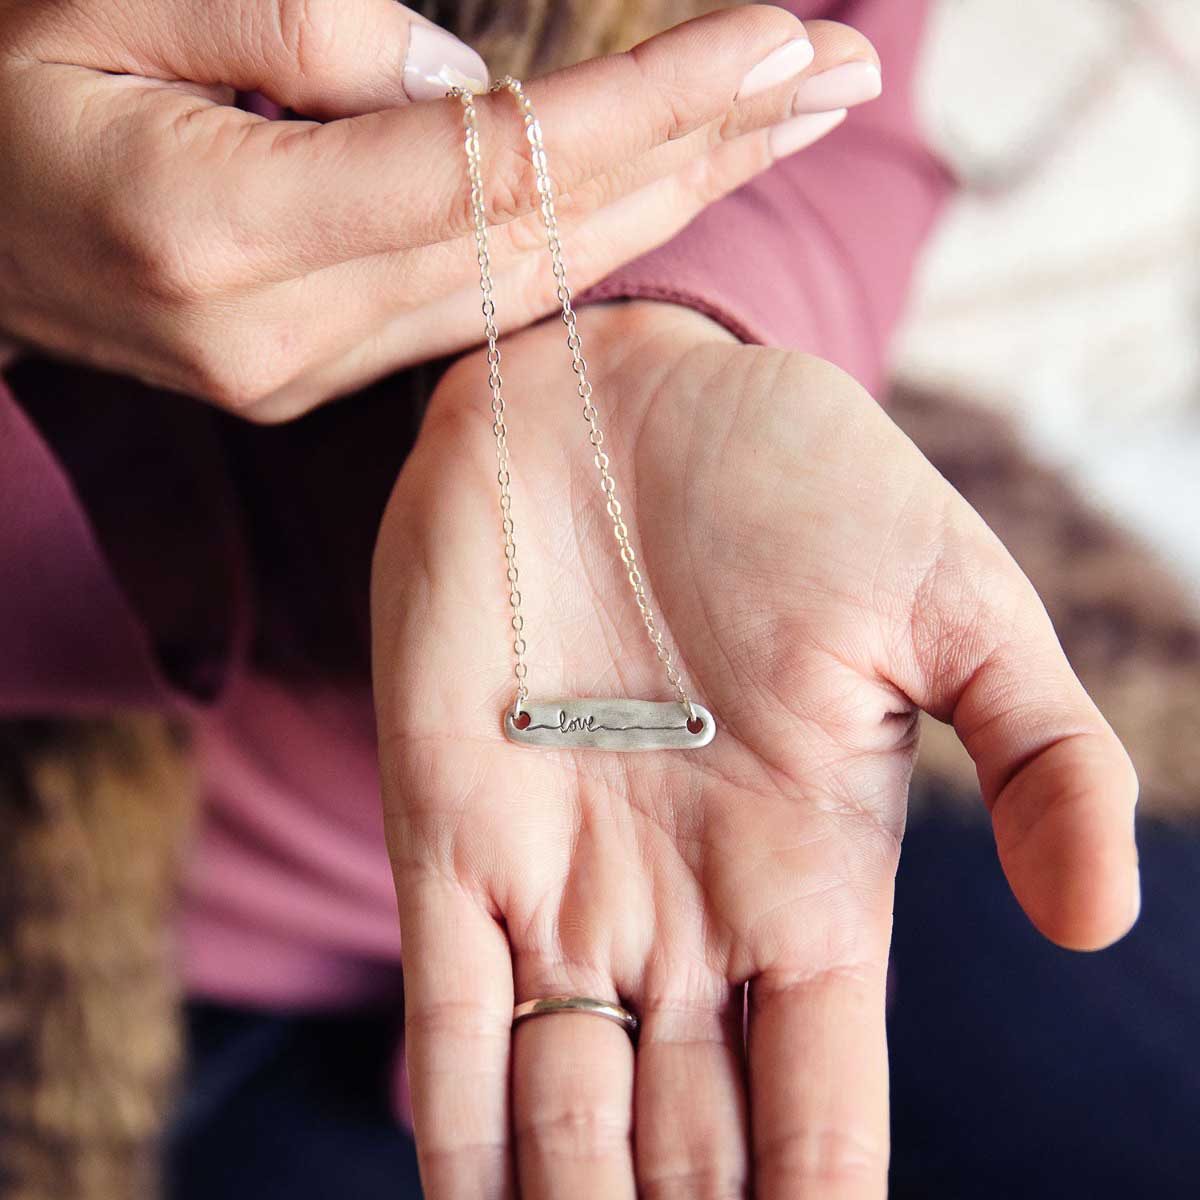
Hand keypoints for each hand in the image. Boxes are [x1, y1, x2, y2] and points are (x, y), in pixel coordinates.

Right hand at [0, 2, 876, 420]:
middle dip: (704, 150)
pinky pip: (480, 307)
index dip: (649, 102)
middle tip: (838, 76)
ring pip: (528, 285)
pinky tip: (664, 197)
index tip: (780, 40)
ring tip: (785, 124)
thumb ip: (293, 28)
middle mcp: (281, 333)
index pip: (494, 166)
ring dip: (668, 201)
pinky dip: (584, 247)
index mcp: (222, 233)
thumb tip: (470, 82)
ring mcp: (303, 370)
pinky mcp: (312, 373)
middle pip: (542, 239)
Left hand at [371, 301, 1138, 1198]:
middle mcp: (681, 915)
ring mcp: (560, 882)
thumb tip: (1102, 920)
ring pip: (565, 1115)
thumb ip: (1039, 751)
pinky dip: (454, 1137)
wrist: (615, 396)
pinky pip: (447, 1018)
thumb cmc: (793, 478)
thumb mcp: (952, 599)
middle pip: (690, 1151)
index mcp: (809, 886)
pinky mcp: (449, 829)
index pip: (824, 1120)